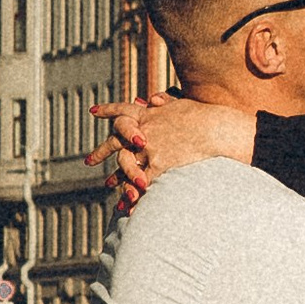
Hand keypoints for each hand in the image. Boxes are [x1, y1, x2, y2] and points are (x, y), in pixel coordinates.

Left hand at [96, 96, 256, 209]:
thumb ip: (163, 101)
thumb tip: (150, 97)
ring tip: (108, 185)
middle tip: (89, 161)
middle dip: (101, 151)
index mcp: (148, 114)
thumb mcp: (181, 103)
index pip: (122, 110)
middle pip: (115, 141)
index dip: (108, 111)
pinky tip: (125, 206)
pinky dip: (132, 195)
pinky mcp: (159, 165)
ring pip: (124, 165)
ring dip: (115, 177)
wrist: (216, 129)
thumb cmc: (204, 115)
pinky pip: (141, 183)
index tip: (94, 112)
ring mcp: (149, 149)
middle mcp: (143, 131)